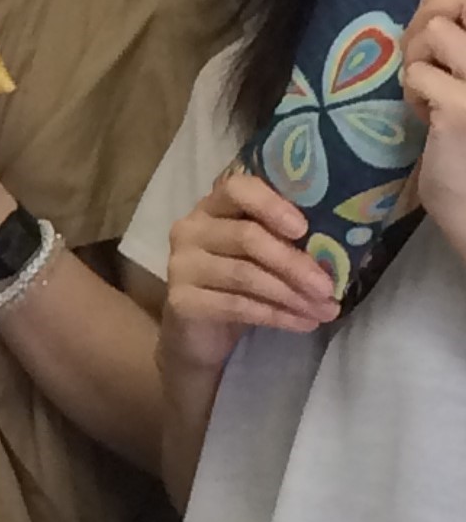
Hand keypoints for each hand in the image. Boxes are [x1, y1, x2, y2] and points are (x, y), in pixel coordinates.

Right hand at [158, 169, 337, 388]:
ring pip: (245, 275)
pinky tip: (303, 323)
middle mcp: (190, 230)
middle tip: (329, 286)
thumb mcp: (261, 254)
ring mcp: (181, 265)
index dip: (270, 205)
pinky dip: (276, 316)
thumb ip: (283, 240)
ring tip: (326, 311)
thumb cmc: (240, 283)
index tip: (302, 228)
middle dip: (294, 263)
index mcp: (212, 207)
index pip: (236, 188)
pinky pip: (237, 305)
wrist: (201, 332)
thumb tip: (339, 248)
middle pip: (246, 236)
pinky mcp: (182, 300)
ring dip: (292, 294)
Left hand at [402, 0, 465, 250]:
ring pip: (436, 30)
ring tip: (432, 94)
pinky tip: (430, 119)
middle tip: (427, 61)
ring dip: (421, 59)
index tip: (440, 17)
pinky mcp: (465, 107)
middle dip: (432, 21)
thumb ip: (465, 43)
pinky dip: (414, 92)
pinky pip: (417, 72)